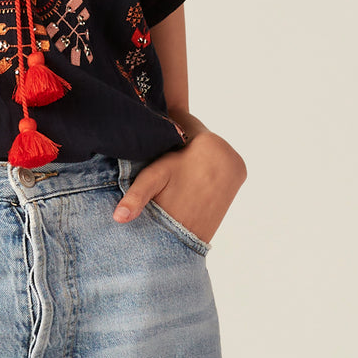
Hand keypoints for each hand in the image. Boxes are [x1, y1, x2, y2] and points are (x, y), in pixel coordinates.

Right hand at [113, 130, 246, 243]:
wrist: (186, 237)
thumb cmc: (167, 207)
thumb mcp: (151, 182)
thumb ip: (136, 185)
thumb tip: (117, 218)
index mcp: (210, 144)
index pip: (184, 120)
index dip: (166, 126)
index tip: (153, 133)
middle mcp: (229, 152)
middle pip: (197, 133)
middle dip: (180, 139)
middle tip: (162, 153)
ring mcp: (237, 164)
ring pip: (207, 145)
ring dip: (192, 150)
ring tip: (174, 165)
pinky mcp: (239, 175)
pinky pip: (217, 157)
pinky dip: (204, 160)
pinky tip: (189, 172)